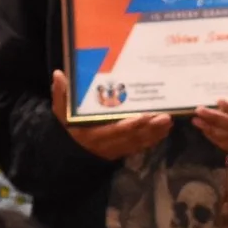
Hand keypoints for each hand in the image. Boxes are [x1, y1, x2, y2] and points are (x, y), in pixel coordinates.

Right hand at [51, 72, 171, 160]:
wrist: (67, 153)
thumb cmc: (66, 128)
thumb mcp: (61, 112)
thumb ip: (61, 94)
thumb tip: (58, 74)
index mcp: (93, 135)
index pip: (114, 130)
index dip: (129, 125)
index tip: (144, 116)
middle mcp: (107, 145)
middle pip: (132, 137)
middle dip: (150, 128)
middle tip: (165, 117)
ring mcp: (116, 150)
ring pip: (138, 143)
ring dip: (155, 134)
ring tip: (169, 122)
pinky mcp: (121, 152)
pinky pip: (139, 147)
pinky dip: (152, 140)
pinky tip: (163, 131)